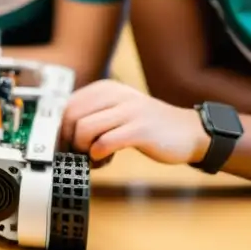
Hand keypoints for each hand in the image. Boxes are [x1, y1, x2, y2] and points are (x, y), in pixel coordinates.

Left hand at [60, 80, 209, 165]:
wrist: (189, 132)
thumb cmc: (148, 126)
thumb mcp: (118, 110)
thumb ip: (94, 115)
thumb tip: (63, 132)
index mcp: (106, 88)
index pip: (67, 104)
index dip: (61, 128)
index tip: (66, 144)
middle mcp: (115, 94)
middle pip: (71, 115)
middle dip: (69, 139)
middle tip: (79, 153)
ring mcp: (129, 111)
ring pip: (84, 129)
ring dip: (83, 150)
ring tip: (94, 158)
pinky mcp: (140, 130)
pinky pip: (104, 143)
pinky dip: (97, 156)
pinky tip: (105, 160)